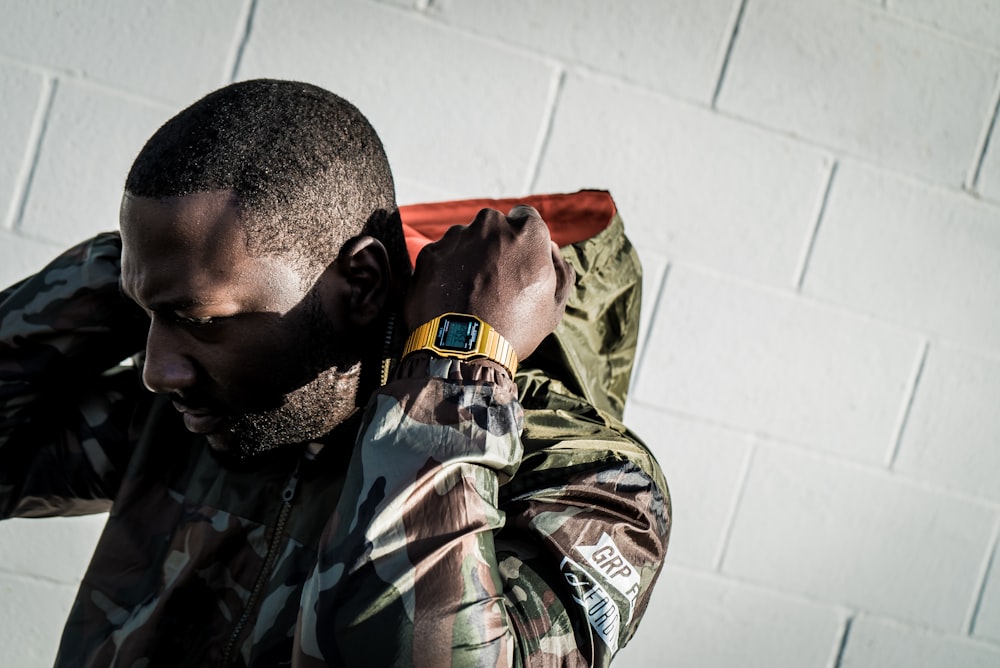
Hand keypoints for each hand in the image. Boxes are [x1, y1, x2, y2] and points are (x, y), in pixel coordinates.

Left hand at [404, 205, 574, 360]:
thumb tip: (552, 249)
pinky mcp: (430, 253)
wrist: (464, 351)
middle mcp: (491, 226)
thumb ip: (560, 269)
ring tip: (470, 293)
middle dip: (495, 245)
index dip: (523, 238)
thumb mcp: (554, 306)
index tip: (518, 258)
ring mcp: (457, 237)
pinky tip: (451, 296)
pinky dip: (446, 270)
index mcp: (527, 233)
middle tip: (495, 279)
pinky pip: (442, 255)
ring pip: (466, 238)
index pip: (526, 216)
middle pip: (494, 226)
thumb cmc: (515, 330)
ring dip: (469, 256)